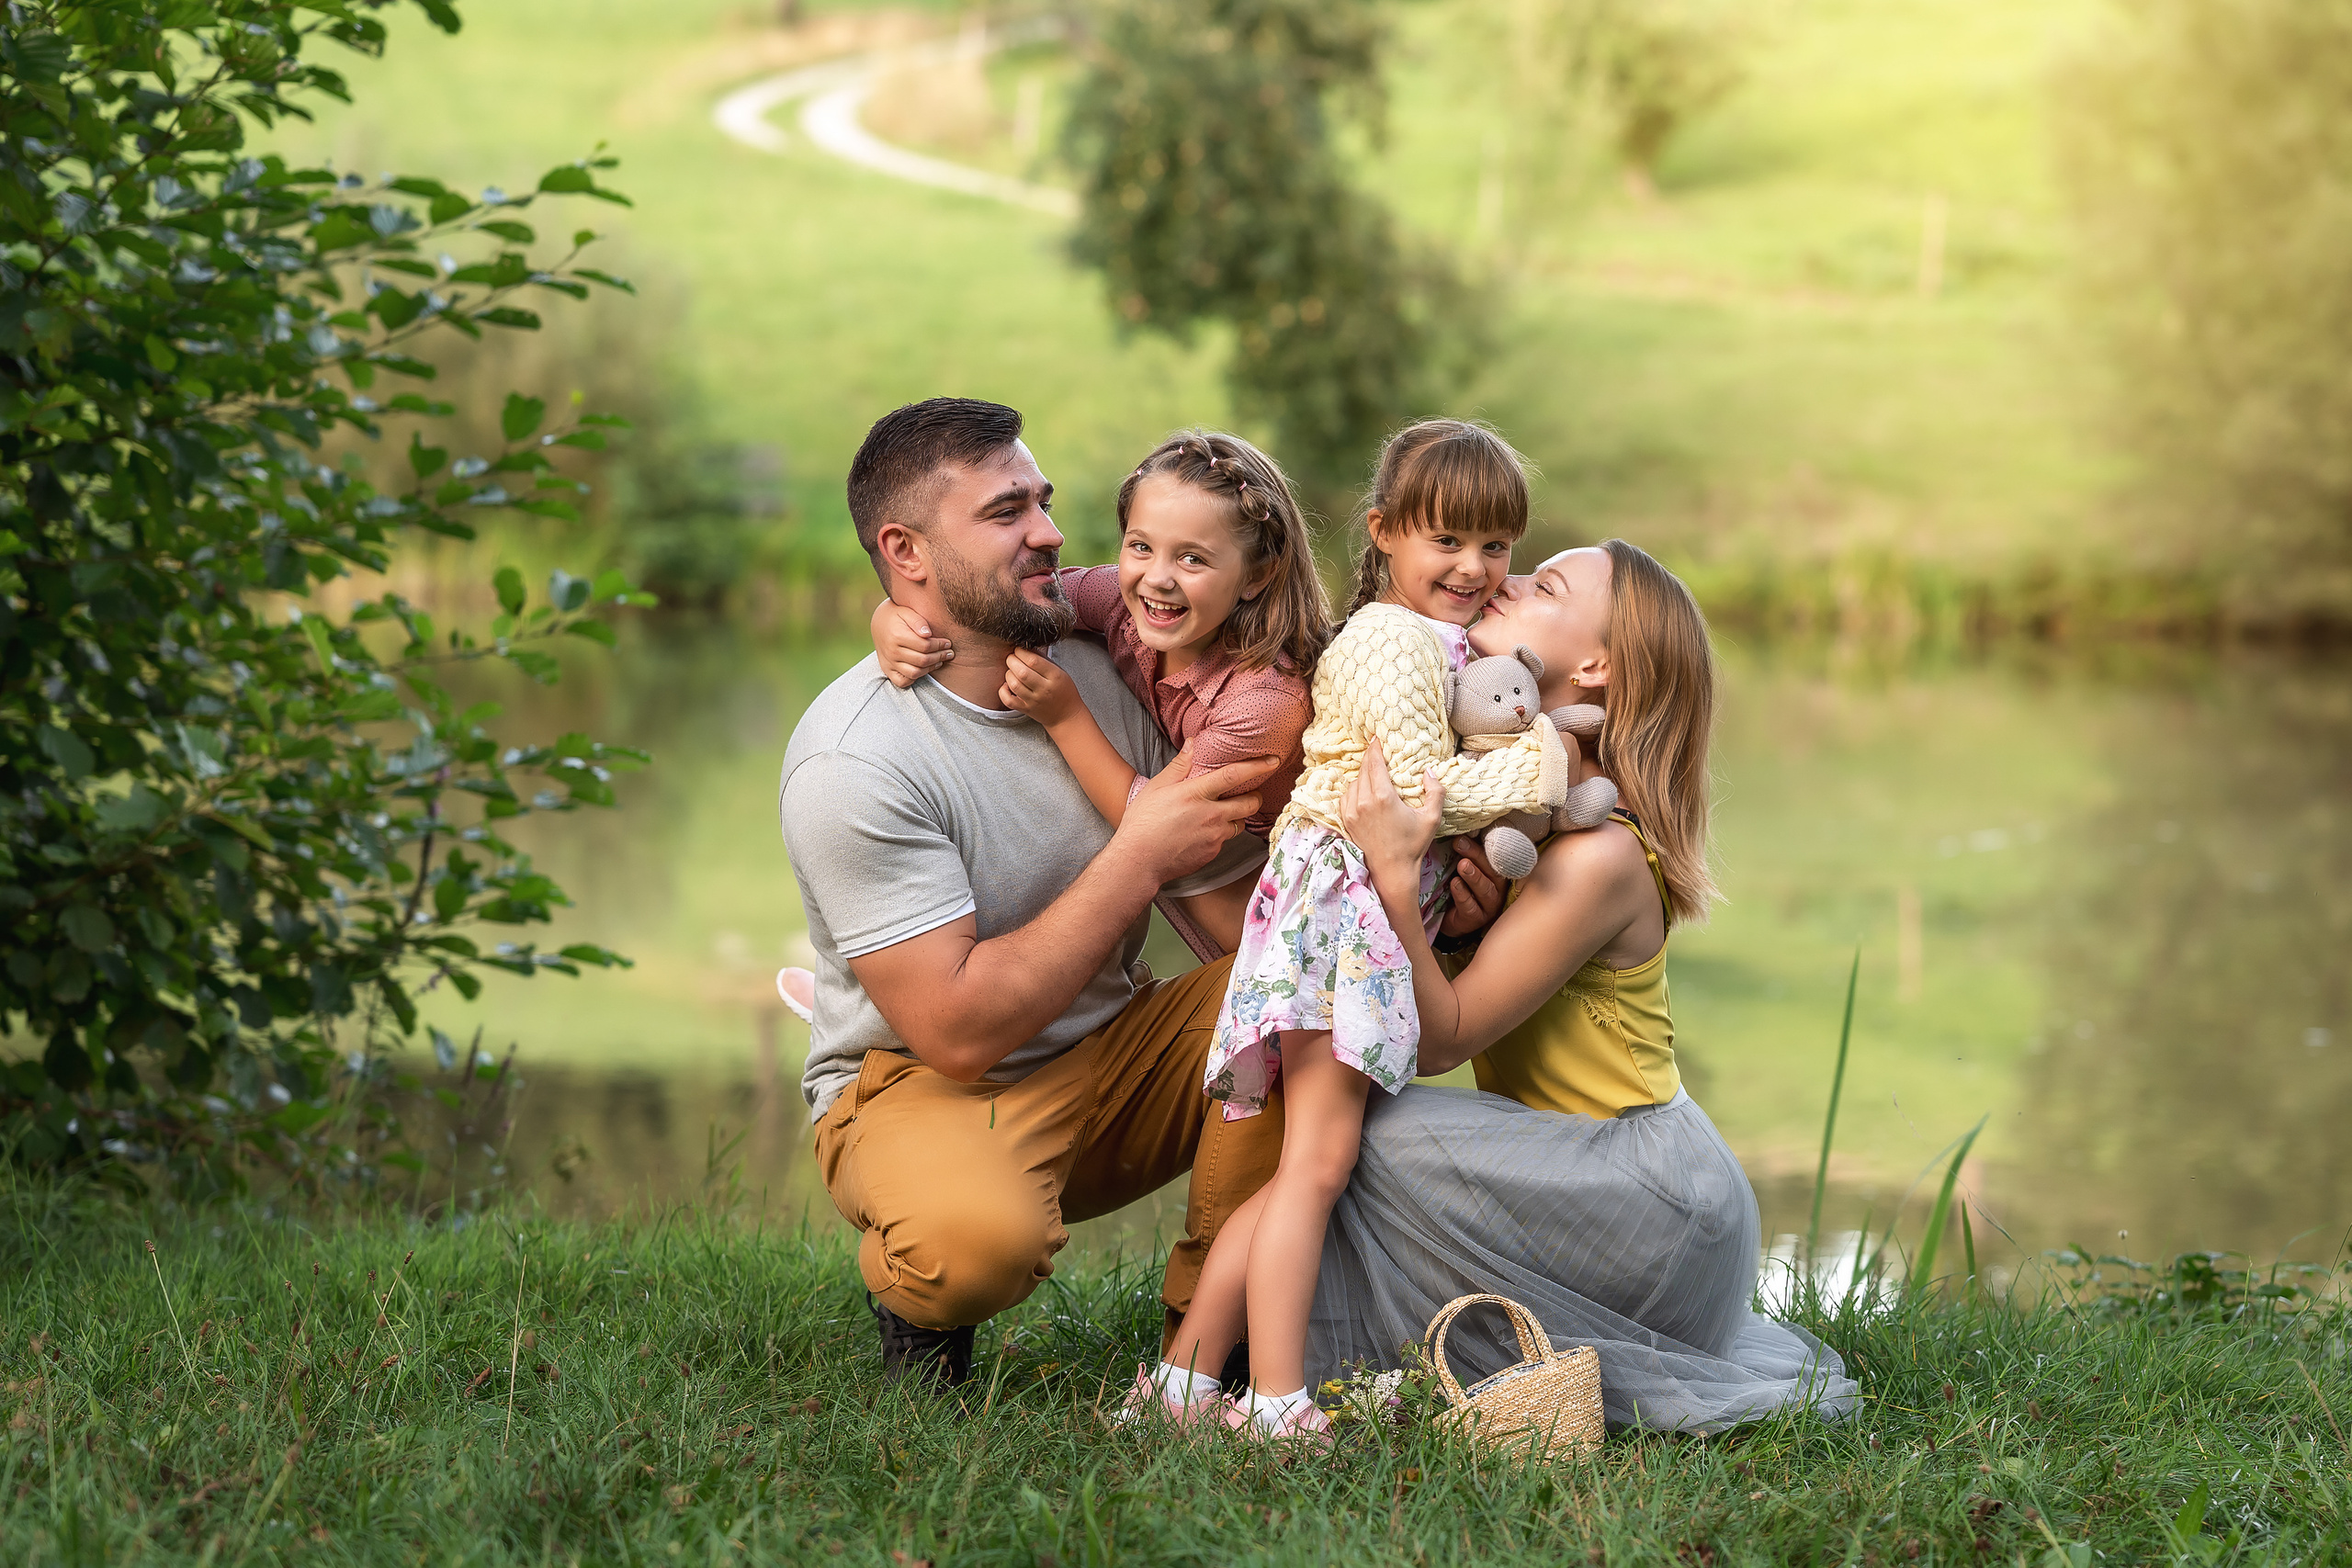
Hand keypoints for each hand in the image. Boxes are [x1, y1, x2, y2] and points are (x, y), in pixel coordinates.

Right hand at [872, 598, 951, 688]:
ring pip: (915, 673)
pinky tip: (923, 669)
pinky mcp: (887, 670)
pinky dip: (914, 678)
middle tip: (949, 653)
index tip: (948, 643)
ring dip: (931, 668)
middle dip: (939, 657)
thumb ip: (918, 621)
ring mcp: (889, 662)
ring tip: (939, 661)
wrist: (879, 623)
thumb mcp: (907, 612)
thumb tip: (928, 634)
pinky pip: (903, 681)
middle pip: (922, 660)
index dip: (940, 646)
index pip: (925, 646)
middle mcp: (892, 651)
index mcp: (897, 636)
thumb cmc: (897, 616)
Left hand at [1002, 648, 1080, 725]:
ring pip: (1013, 684)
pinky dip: (1003, 690)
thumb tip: (1026, 648)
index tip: (1018, 649)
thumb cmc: (1064, 691)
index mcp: (1055, 677)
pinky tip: (1008, 685)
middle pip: (1021, 672)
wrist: (1066, 716)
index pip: (1033, 660)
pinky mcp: (1026, 709)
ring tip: (1012, 670)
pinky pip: (1008, 700)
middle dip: (1012, 660)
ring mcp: (1034, 701)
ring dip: (1008, 673)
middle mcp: (1044, 689)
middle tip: (1012, 657)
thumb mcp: (1059, 671)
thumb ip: (1043, 660)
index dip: (1021, 652)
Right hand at [1116, 743, 1277, 885]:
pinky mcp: (1213, 853)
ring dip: (1236, 817)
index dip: (1257, 766)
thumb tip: (1193, 744)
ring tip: (1221, 814)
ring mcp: (1214, 836)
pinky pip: (1225, 840)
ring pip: (1239, 823)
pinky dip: (1220, 834)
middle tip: (1252, 792)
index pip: (1234, 775)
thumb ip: (1179, 766)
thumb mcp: (1156, 788)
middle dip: (1255, 796)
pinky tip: (1203, 832)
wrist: (1138, 861)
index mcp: (1195, 794)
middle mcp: (1210, 815)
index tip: (1272, 761)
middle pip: (1249, 803)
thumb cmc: (1142, 823)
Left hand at [1340, 737, 1442, 883]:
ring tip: (1373, 772)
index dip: (1375, 748)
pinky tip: (1362, 789)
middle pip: (1363, 770)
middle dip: (1369, 758)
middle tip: (1376, 750)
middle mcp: (1363, 802)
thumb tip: (1429, 772)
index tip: (1377, 738)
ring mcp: (1351, 812)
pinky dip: (1353, 789)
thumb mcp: (1431, 818)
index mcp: (1382, 797)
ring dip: (1362, 774)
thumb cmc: (1412, 846)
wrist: (1391, 872)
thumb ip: (1435, 792)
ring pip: (1353, 782)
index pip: (1374, 762)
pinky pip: (1346, 796)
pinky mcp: (1346, 821)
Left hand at [1438, 837, 1504, 938]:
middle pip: (1491, 871)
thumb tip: (1455, 831)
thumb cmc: (1457, 887)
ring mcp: (1489, 905)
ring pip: (1485, 890)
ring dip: (1473, 876)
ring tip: (1462, 865)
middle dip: (1476, 856)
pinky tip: (1454, 884)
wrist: (1446, 917)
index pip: (1493, 855)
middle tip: (1460, 844)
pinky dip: (1462, 895)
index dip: (1481, 844)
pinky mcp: (1476, 919)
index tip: (1465, 833)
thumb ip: (1463, 852)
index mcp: (1494, 872)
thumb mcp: (1460, 867)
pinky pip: (1471, 907)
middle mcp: (1497, 888)